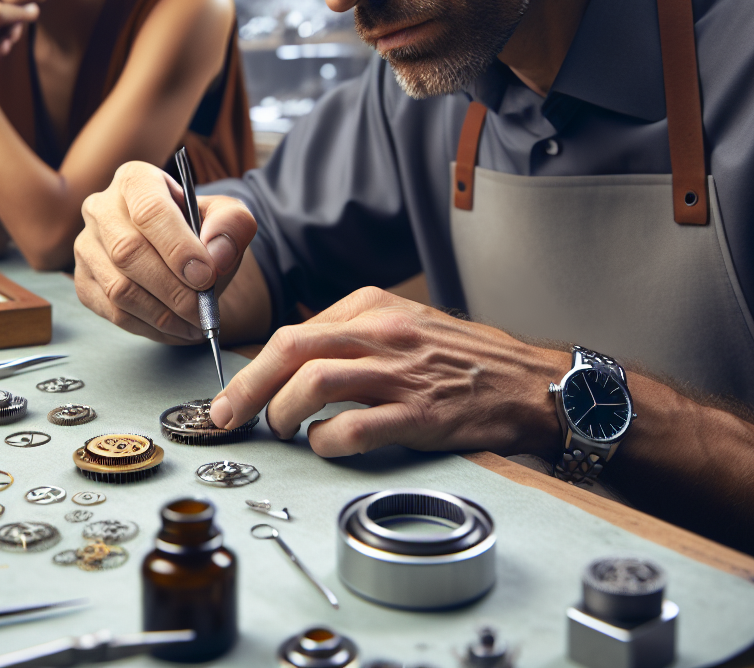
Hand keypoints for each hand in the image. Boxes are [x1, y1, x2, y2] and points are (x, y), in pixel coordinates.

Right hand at [75, 161, 257, 342]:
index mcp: (135, 179)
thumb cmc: (201, 230)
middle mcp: (101, 207)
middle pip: (128, 251)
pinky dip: (150, 327)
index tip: (206, 276)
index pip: (149, 210)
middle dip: (173, 289)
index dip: (178, 247)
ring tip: (196, 323)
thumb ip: (232, 224)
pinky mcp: (84, 280)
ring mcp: (86, 245)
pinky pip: (113, 312)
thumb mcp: (227, 217)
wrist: (182, 254)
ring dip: (163, 314)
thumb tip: (216, 255)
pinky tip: (177, 329)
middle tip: (204, 309)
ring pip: (118, 288)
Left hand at [209, 287, 567, 457]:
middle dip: (247, 387)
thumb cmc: (461, 356)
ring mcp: (400, 372)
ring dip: (282, 412)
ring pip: (314, 382)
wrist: (525, 381)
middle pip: (291, 350)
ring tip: (280, 431)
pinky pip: (354, 428)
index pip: (294, 332)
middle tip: (227, 416)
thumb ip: (353, 334)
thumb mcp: (404, 323)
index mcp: (373, 306)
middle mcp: (382, 332)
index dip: (255, 367)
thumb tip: (295, 363)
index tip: (237, 391)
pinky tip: (323, 446)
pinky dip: (326, 441)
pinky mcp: (418, 413)